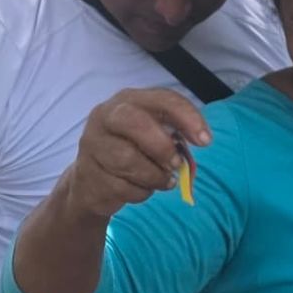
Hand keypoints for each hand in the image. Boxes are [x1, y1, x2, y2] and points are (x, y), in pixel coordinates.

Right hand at [63, 88, 209, 219]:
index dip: (187, 117)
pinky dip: (140, 192)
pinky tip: (142, 188)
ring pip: (129, 160)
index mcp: (128, 100)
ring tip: (162, 180)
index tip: (205, 141)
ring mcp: (93, 144)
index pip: (162, 99)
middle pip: (137, 123)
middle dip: (163, 147)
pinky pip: (122, 186)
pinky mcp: (87, 173)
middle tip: (176, 164)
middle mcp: (106, 116)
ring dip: (154, 176)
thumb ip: (173, 132)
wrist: (91, 180)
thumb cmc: (130, 150)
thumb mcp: (152, 134)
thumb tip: (199, 140)